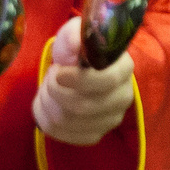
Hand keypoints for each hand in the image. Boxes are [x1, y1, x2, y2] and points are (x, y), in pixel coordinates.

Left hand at [33, 18, 135, 146]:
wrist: (74, 69)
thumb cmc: (77, 50)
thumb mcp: (73, 34)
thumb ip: (74, 36)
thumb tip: (75, 43)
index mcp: (123, 68)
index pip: (107, 81)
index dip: (78, 79)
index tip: (58, 71)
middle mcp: (123, 97)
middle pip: (83, 106)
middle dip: (55, 90)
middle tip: (50, 75)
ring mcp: (111, 119)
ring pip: (68, 121)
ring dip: (48, 101)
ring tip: (48, 86)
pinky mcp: (96, 134)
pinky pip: (63, 135)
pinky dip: (46, 118)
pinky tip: (48, 103)